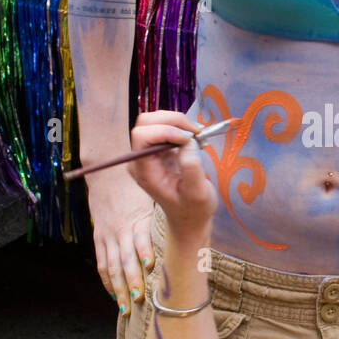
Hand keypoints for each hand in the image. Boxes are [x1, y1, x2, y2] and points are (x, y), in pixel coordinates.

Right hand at [85, 167, 154, 313]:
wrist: (106, 175)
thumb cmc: (135, 189)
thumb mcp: (150, 200)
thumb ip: (159, 222)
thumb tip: (182, 240)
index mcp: (136, 218)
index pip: (140, 237)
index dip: (145, 252)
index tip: (151, 266)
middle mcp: (120, 229)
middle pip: (125, 259)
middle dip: (132, 280)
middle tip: (139, 299)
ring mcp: (107, 235)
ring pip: (112, 267)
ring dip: (119, 288)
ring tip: (126, 308)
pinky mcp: (99, 238)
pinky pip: (102, 262)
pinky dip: (107, 281)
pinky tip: (113, 295)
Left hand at [127, 111, 217, 241]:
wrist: (189, 217)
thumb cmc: (193, 210)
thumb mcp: (197, 194)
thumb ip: (192, 169)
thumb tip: (188, 143)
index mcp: (145, 171)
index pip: (142, 136)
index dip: (165, 130)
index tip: (188, 139)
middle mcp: (141, 160)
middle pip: (146, 122)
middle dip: (172, 121)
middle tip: (196, 132)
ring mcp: (148, 154)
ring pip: (154, 120)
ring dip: (177, 122)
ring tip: (197, 135)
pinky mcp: (158, 150)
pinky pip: (164, 127)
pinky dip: (181, 127)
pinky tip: (195, 139)